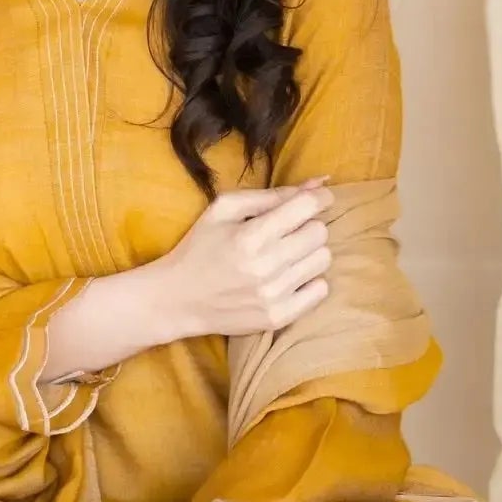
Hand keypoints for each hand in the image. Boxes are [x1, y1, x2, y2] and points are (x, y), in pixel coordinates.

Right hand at [154, 180, 331, 338]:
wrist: (178, 298)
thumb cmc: (201, 246)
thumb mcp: (224, 208)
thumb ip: (271, 194)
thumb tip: (319, 183)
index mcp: (250, 235)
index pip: (306, 207)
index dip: (320, 198)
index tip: (319, 198)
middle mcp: (266, 266)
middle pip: (320, 233)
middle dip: (309, 224)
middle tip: (291, 229)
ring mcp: (274, 295)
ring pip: (323, 260)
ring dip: (309, 251)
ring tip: (287, 253)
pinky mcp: (278, 318)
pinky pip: (320, 290)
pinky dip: (310, 280)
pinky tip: (289, 276)